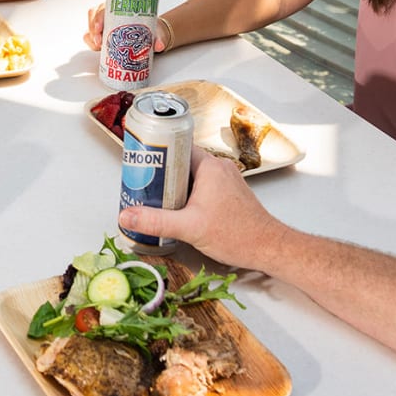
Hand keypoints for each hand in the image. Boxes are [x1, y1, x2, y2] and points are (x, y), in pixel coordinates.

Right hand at [85, 3, 171, 52]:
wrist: (151, 34)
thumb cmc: (150, 28)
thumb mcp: (155, 32)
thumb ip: (158, 38)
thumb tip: (159, 45)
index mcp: (119, 7)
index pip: (104, 8)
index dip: (98, 17)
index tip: (99, 28)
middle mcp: (109, 14)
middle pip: (93, 17)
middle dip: (93, 29)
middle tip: (99, 41)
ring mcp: (104, 24)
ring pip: (91, 27)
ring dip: (92, 37)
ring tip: (99, 47)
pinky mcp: (103, 35)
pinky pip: (92, 37)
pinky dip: (92, 43)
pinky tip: (98, 49)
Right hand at [116, 152, 275, 266]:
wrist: (268, 248)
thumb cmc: (238, 235)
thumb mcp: (189, 228)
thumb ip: (156, 221)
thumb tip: (128, 216)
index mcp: (210, 167)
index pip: (177, 147)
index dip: (157, 153)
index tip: (141, 161)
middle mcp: (219, 169)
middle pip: (182, 162)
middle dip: (161, 173)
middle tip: (143, 184)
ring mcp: (226, 181)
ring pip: (192, 175)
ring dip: (175, 185)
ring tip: (156, 198)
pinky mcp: (229, 194)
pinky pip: (202, 186)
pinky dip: (188, 194)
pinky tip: (179, 209)